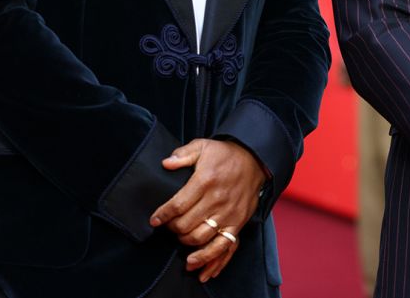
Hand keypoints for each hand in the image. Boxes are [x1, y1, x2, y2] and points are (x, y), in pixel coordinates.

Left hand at [150, 139, 267, 282]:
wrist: (255, 160)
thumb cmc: (225, 155)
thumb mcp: (203, 146)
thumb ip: (183, 154)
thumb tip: (166, 163)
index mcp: (205, 180)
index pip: (178, 205)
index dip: (163, 215)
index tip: (154, 220)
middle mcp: (217, 199)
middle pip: (187, 225)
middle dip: (172, 229)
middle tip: (168, 226)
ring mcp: (228, 214)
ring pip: (201, 238)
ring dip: (185, 242)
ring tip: (180, 238)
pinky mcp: (237, 223)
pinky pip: (223, 247)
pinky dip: (209, 259)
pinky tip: (197, 264)